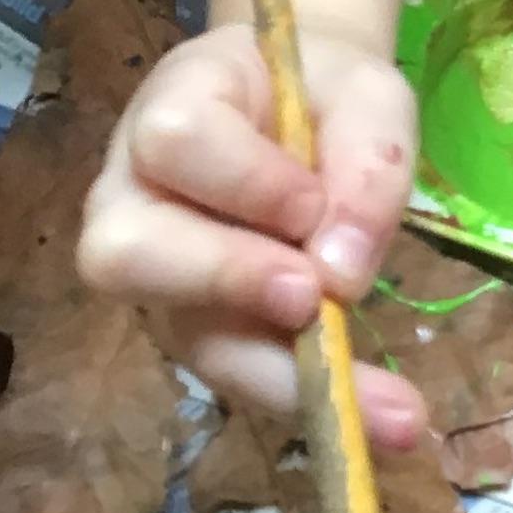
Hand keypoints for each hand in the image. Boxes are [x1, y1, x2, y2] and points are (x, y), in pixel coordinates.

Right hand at [78, 20, 426, 444]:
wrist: (311, 109)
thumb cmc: (325, 93)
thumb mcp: (368, 97)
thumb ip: (367, 163)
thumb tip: (342, 277)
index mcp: (172, 104)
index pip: (175, 140)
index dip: (243, 180)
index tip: (311, 202)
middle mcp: (134, 194)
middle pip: (126, 253)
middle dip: (224, 280)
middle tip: (309, 297)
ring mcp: (160, 274)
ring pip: (179, 336)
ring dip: (273, 368)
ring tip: (368, 394)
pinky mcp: (199, 328)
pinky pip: (236, 373)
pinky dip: (308, 397)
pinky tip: (386, 420)